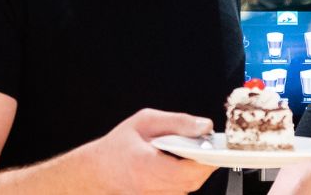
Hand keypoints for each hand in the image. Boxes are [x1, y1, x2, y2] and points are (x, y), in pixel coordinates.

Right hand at [79, 109, 219, 193]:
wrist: (97, 171)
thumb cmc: (118, 146)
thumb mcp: (145, 122)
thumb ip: (178, 122)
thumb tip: (205, 126)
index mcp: (146, 166)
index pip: (187, 171)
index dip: (205, 160)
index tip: (214, 147)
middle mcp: (151, 187)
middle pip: (193, 181)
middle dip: (203, 163)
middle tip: (202, 146)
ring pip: (189, 187)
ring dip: (193, 170)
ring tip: (183, 153)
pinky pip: (180, 191)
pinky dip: (184, 177)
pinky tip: (175, 165)